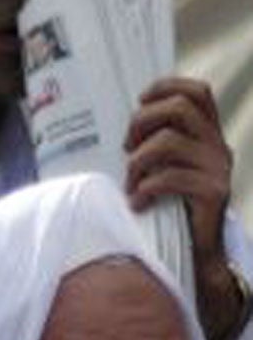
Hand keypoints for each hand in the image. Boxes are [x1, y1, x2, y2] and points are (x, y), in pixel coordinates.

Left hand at [125, 77, 237, 337]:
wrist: (196, 252)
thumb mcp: (163, 167)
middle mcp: (218, 146)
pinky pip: (170, 177)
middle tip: (126, 150)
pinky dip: (145, 189)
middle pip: (179, 109)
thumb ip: (154, 143)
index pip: (198, 91)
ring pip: (168, 142)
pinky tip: (137, 203)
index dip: (167, 87)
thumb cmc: (168, 206)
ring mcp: (219, 169)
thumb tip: (121, 128)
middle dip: (141, 123)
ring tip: (130, 183)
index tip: (139, 102)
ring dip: (137, 162)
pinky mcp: (214, 193)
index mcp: (207, 135)